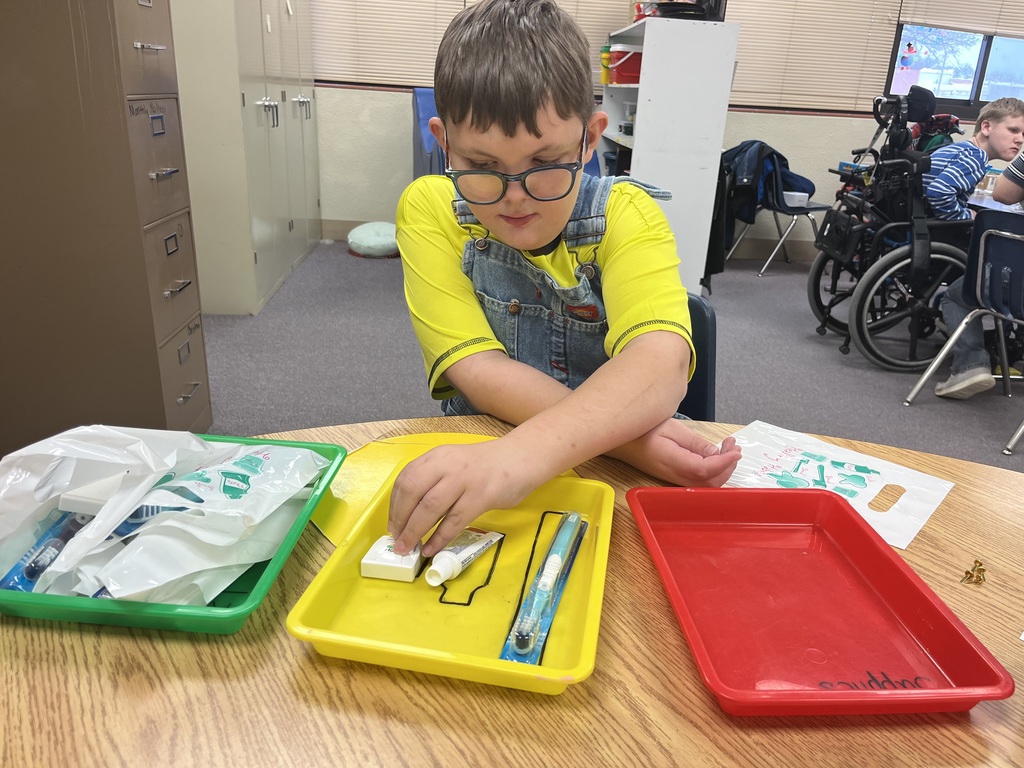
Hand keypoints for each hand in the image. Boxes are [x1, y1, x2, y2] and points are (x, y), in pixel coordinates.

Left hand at [387, 440, 545, 556]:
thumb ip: (433, 481)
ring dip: (415, 531)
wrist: (519, 458)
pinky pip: (454, 520)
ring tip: (409, 548)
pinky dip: (440, 537)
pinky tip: (432, 548)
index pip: (406, 479)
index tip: (393, 524)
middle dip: (401, 519)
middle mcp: (447, 465)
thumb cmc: (484, 466)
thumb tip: (409, 514)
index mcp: (437, 457)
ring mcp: (464, 480)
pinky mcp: (481, 496)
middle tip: (398, 540)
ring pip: (431, 507)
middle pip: (413, 492)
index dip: (395, 505)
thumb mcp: (453, 463)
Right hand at [610, 419, 740, 486]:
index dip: (724, 462)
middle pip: (709, 482)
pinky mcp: (674, 477)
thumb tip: (716, 455)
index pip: (704, 470)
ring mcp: (673, 479)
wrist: (619, 439)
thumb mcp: (670, 428)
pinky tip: (715, 454)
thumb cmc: (642, 429)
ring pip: (705, 484)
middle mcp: (673, 475)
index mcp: (670, 461)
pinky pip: (698, 480)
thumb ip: (694, 443)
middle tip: (733, 445)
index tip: (736, 450)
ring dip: (722, 468)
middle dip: (727, 466)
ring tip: (728, 447)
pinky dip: (713, 469)